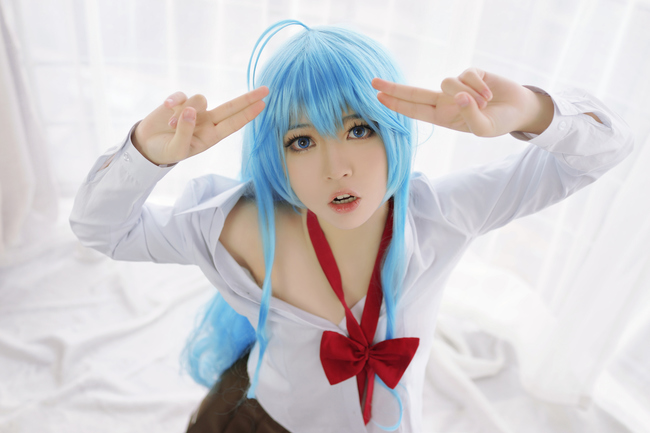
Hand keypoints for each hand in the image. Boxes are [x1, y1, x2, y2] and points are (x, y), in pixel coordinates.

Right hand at [132, 86, 268, 164]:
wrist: (146, 146)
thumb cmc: (166, 151)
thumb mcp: (177, 149)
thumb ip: (185, 131)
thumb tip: (190, 110)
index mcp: (211, 136)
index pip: (233, 124)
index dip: (248, 114)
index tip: (263, 104)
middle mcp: (206, 122)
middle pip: (230, 107)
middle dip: (247, 98)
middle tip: (266, 89)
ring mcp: (193, 110)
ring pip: (200, 99)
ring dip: (185, 112)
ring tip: (171, 127)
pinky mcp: (178, 102)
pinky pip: (182, 95)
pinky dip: (175, 100)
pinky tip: (167, 106)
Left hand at [372, 68, 552, 136]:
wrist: (519, 109)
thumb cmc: (498, 122)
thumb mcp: (483, 129)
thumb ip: (470, 116)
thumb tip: (458, 95)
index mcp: (442, 117)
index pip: (414, 110)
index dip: (397, 104)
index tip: (378, 97)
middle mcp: (445, 101)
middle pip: (415, 92)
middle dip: (394, 88)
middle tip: (373, 82)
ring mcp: (457, 86)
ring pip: (448, 82)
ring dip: (468, 94)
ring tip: (485, 103)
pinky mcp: (471, 73)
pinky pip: (467, 75)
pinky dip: (479, 86)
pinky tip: (490, 95)